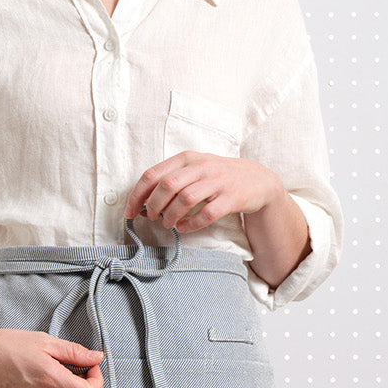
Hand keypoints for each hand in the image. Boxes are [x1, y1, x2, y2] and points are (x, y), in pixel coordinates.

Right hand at [0, 326, 104, 387]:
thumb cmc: (7, 345)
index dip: (97, 380)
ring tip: (56, 366)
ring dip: (70, 387)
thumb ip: (74, 352)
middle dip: (85, 383)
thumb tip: (97, 358)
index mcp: (51, 380)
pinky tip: (44, 375)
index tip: (91, 366)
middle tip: (77, 364)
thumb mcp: (44, 341)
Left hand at [124, 151, 280, 233]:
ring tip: (168, 224)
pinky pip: (207, 214)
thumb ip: (170, 181)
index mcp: (187, 159)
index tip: (130, 211)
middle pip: (167, 185)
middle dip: (153, 205)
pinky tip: (185, 228)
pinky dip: (191, 224)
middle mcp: (201, 166)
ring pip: (185, 199)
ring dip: (171, 216)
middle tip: (151, 217)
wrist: (257, 180)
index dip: (137, 195)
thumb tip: (142, 203)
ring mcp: (217, 182)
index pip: (153, 174)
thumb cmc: (217, 177)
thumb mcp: (194, 170)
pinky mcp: (231, 198)